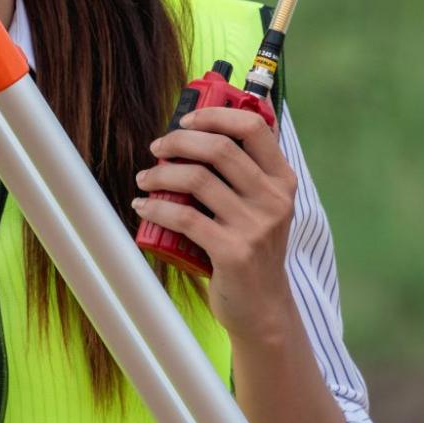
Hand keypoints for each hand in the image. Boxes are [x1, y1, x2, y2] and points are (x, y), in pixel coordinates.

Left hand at [131, 106, 298, 343]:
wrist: (263, 307)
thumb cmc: (251, 246)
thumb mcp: (261, 205)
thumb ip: (243, 169)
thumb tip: (203, 124)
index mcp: (282, 180)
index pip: (254, 126)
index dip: (215, 115)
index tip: (185, 120)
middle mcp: (274, 199)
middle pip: (219, 148)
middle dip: (178, 142)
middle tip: (156, 148)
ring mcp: (256, 227)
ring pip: (196, 179)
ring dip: (160, 174)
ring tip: (144, 179)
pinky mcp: (234, 252)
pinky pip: (184, 218)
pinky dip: (155, 208)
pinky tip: (142, 207)